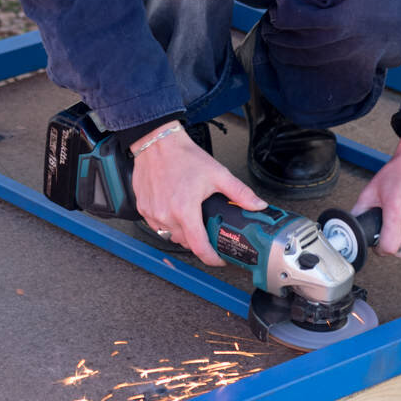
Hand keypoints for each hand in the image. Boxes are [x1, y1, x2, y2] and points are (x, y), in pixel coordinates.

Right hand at [133, 129, 266, 267]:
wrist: (157, 142)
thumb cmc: (183, 156)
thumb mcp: (217, 174)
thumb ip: (240, 193)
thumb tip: (257, 205)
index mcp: (185, 210)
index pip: (199, 248)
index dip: (212, 258)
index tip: (219, 258)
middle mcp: (166, 215)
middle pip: (186, 242)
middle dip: (198, 240)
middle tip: (207, 229)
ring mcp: (152, 213)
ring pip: (170, 235)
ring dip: (182, 232)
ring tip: (190, 217)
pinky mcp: (142, 208)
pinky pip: (157, 225)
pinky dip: (167, 222)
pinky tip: (173, 209)